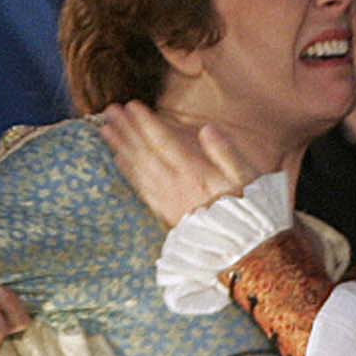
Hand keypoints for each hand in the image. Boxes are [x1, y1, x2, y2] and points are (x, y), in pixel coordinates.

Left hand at [99, 101, 255, 228]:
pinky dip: (128, 172)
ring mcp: (167, 200)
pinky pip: (141, 189)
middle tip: (110, 111)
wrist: (240, 250)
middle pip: (145, 153)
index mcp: (194, 173)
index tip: (131, 106)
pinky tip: (119, 160)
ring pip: (138, 169)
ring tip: (106, 130)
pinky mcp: (165, 213)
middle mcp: (175, 186)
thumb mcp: (246, 179)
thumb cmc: (249, 210)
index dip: (146, 124)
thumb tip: (207, 129)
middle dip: (127, 130)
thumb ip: (225, 153)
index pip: (164, 143)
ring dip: (121, 148)